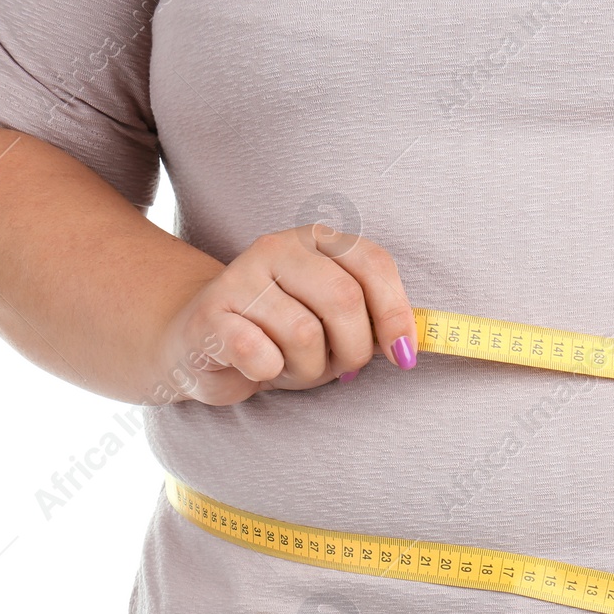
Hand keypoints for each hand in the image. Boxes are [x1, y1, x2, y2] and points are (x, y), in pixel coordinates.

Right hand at [152, 224, 417, 404]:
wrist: (200, 342)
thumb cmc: (281, 333)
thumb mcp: (335, 320)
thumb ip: (374, 319)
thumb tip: (413, 343)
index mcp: (317, 239)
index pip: (373, 263)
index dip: (396, 313)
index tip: (404, 356)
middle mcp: (277, 247)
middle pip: (345, 300)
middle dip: (353, 350)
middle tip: (337, 368)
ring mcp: (238, 278)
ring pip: (305, 335)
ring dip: (308, 370)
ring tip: (290, 366)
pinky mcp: (209, 317)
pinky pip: (260, 355)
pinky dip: (271, 373)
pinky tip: (259, 368)